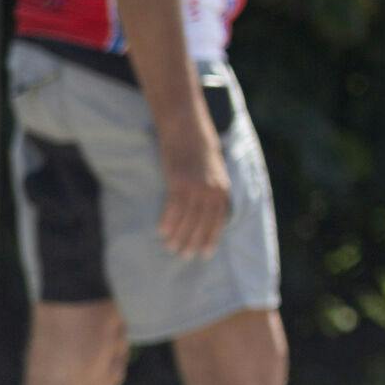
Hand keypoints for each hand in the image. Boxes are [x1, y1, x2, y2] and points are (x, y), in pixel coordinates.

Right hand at [157, 127, 230, 258]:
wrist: (187, 128)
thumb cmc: (199, 151)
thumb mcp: (214, 172)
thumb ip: (213, 191)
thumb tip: (207, 211)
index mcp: (223, 190)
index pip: (219, 221)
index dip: (212, 238)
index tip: (205, 254)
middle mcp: (212, 190)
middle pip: (203, 223)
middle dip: (194, 241)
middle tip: (184, 256)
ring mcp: (196, 187)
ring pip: (188, 219)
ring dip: (179, 236)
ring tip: (171, 248)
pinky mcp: (179, 182)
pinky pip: (173, 208)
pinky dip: (168, 221)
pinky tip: (161, 232)